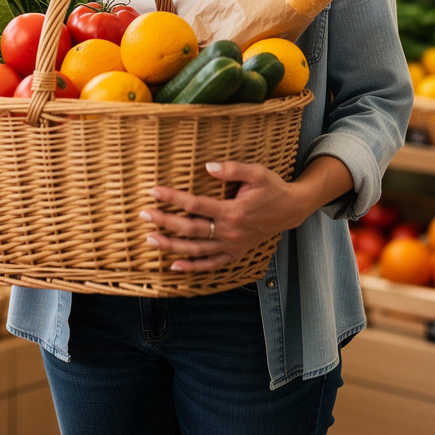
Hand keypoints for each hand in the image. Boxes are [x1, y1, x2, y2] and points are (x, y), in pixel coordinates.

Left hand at [141, 160, 302, 272]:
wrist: (290, 209)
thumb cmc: (272, 188)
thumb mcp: (257, 172)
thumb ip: (232, 169)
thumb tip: (208, 166)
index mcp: (233, 211)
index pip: (195, 205)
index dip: (173, 198)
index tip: (154, 191)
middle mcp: (230, 232)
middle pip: (190, 229)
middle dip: (164, 222)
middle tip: (144, 214)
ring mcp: (232, 246)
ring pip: (196, 250)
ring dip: (172, 245)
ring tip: (150, 239)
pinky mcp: (235, 253)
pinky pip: (211, 264)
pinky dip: (192, 267)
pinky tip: (174, 265)